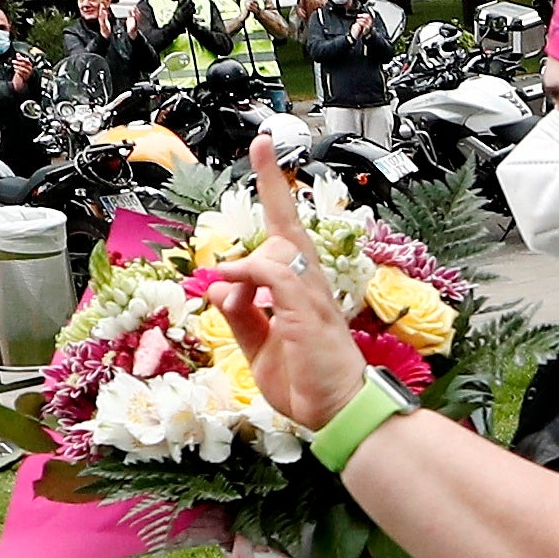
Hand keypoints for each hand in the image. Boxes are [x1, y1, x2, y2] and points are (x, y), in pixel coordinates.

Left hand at [200, 136, 374, 433]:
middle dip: (273, 180)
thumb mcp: (259, 347)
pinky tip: (232, 288)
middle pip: (287, 224)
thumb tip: (220, 286)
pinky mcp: (306, 310)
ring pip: (273, 248)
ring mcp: (312, 295)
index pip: (287, 231)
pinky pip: (271, 273)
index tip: (265, 151)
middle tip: (262, 143)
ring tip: (232, 304)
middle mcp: (311, 284)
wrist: (338, 414)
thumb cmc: (309, 382)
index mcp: (301, 290)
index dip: (276, 190)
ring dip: (243, 269)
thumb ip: (241, 315)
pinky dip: (246, 274)